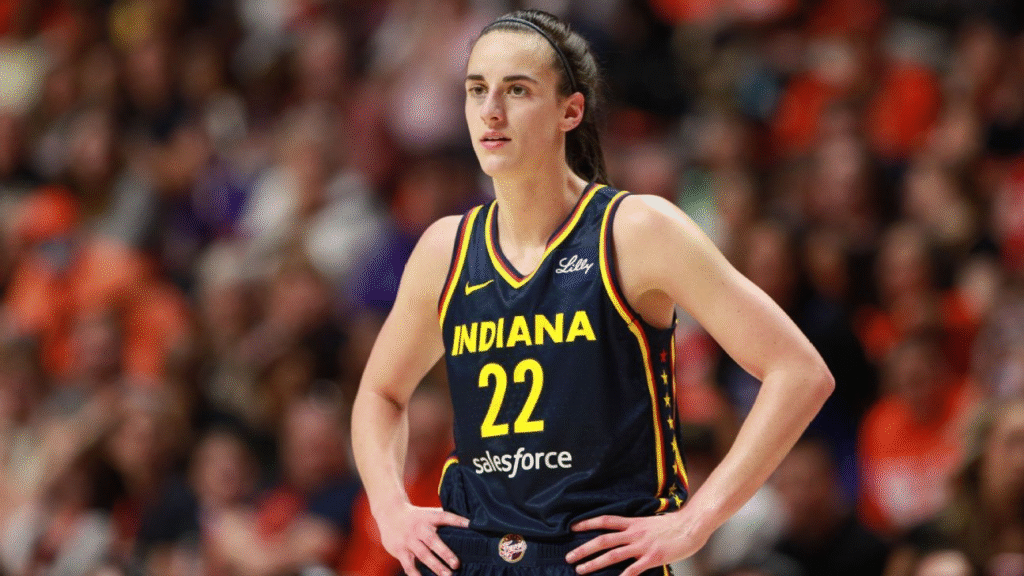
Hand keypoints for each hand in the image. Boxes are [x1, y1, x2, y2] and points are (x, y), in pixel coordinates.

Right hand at [376, 503, 469, 575]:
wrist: (390, 513)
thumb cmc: (416, 516)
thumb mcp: (428, 513)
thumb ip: (443, 518)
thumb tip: (468, 523)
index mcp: (428, 517)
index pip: (444, 517)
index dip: (457, 520)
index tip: (470, 525)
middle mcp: (419, 528)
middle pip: (433, 541)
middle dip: (445, 553)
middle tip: (457, 564)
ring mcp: (409, 540)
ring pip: (422, 554)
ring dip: (435, 566)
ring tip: (447, 575)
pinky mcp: (399, 550)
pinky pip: (408, 565)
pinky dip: (415, 574)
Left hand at [564, 511, 710, 575]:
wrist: (690, 526)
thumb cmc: (672, 524)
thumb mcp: (649, 521)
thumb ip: (636, 527)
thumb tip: (624, 532)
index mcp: (633, 522)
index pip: (605, 521)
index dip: (588, 523)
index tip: (573, 528)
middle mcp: (634, 533)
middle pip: (603, 540)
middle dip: (584, 549)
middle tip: (569, 557)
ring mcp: (642, 546)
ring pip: (612, 555)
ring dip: (594, 563)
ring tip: (580, 570)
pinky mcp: (652, 558)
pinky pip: (633, 569)